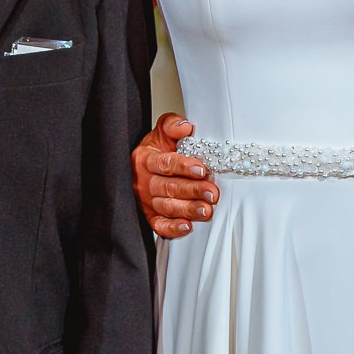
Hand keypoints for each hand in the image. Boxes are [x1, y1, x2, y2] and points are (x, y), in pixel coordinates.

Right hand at [131, 112, 215, 238]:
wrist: (142, 168)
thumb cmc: (157, 150)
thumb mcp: (161, 133)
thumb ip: (171, 125)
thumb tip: (184, 127)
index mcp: (146, 159)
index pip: (165, 163)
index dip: (183, 167)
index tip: (201, 169)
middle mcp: (144, 181)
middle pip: (168, 187)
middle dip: (192, 191)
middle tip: (212, 193)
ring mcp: (146, 201)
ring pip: (167, 207)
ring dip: (187, 210)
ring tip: (206, 210)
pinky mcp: (150, 216)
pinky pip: (159, 225)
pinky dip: (172, 228)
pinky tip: (187, 226)